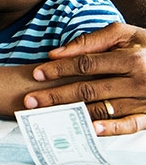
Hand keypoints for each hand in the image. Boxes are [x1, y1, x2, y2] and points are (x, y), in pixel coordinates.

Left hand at [25, 22, 145, 135]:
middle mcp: (138, 81)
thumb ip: (92, 40)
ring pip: (103, 109)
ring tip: (47, 116)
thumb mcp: (126, 34)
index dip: (60, 68)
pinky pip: (129, 126)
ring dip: (73, 113)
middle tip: (30, 100)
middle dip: (56, 95)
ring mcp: (145, 101)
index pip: (86, 64)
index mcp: (131, 58)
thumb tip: (56, 53)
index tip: (37, 73)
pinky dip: (109, 129)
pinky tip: (88, 130)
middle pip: (88, 89)